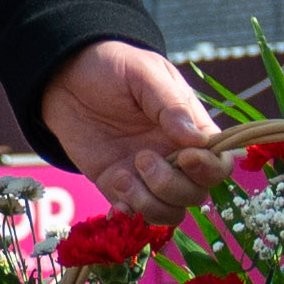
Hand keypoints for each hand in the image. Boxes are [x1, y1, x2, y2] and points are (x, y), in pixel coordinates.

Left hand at [39, 40, 233, 218]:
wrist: (64, 77)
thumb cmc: (112, 67)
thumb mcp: (143, 73)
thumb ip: (170, 104)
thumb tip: (198, 141)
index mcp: (191, 128)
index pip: (220, 162)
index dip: (210, 168)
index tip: (185, 156)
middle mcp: (175, 157)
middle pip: (197, 193)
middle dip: (172, 186)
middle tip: (142, 157)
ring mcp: (147, 176)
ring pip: (171, 212)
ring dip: (150, 203)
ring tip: (123, 176)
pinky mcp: (119, 187)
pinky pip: (136, 216)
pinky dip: (130, 213)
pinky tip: (115, 188)